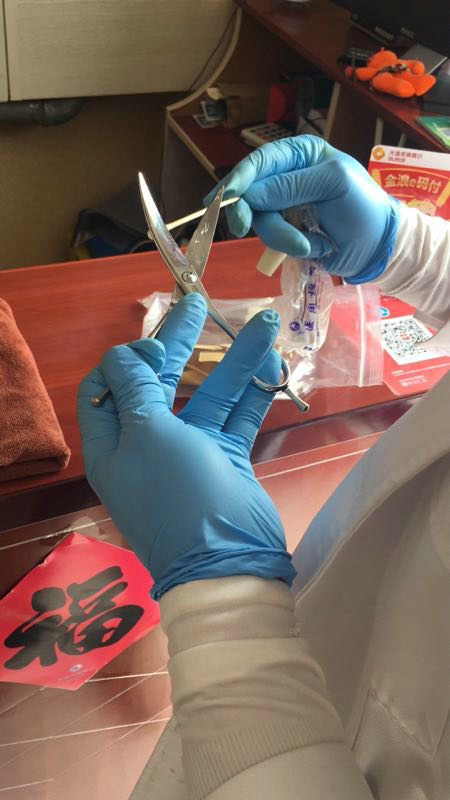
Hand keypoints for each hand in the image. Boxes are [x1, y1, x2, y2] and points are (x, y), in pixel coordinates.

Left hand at [77, 294, 294, 599]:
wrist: (228, 562)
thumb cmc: (177, 495)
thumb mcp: (147, 436)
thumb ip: (137, 388)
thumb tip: (124, 354)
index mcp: (113, 442)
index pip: (107, 387)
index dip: (128, 359)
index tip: (156, 348)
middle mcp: (147, 444)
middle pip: (160, 381)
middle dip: (180, 341)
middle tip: (198, 301)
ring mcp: (190, 451)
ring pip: (209, 394)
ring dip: (236, 359)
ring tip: (265, 321)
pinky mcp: (226, 458)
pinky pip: (238, 415)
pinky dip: (255, 390)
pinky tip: (275, 361)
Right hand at [205, 135, 399, 280]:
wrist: (379, 248)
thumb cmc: (364, 207)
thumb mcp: (334, 185)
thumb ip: (291, 186)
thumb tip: (250, 194)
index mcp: (300, 155)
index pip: (261, 161)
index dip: (239, 178)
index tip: (224, 198)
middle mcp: (287, 178)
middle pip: (250, 193)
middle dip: (251, 213)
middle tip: (240, 229)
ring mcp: (284, 207)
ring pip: (259, 221)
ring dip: (281, 237)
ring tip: (309, 245)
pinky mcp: (286, 232)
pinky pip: (271, 240)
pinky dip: (289, 247)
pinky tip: (313, 247)